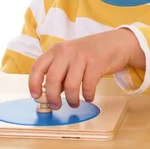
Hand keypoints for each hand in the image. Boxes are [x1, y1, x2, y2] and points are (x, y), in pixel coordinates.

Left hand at [28, 29, 143, 108]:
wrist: (116, 42)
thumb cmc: (90, 53)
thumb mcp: (70, 58)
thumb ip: (59, 74)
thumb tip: (49, 96)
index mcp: (56, 50)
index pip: (37, 67)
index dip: (33, 84)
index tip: (36, 97)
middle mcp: (66, 51)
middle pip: (53, 79)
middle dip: (53, 98)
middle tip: (56, 106)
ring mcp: (82, 56)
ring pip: (70, 85)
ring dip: (71, 100)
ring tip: (74, 103)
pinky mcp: (97, 63)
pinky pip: (88, 86)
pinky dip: (87, 96)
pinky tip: (88, 97)